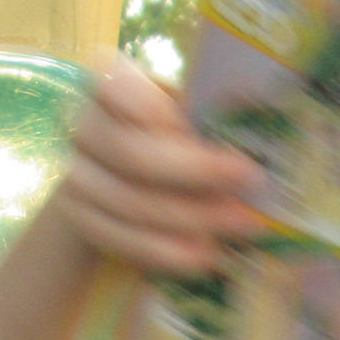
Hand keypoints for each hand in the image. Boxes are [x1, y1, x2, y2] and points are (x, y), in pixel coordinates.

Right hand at [47, 57, 265, 276]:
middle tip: (251, 183)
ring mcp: (74, 173)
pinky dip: (168, 251)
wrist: (120, 179)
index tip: (194, 122)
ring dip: (193, 218)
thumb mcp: (189, 115)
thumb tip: (265, 142)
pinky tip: (207, 256)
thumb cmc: (172, 137)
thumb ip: (209, 119)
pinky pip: (122, 239)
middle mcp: (81, 125)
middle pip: (132, 153)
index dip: (155, 109)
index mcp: (109, 84)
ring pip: (131, 202)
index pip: (116, 86)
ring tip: (242, 226)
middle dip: (197, 172)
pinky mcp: (78, 218)